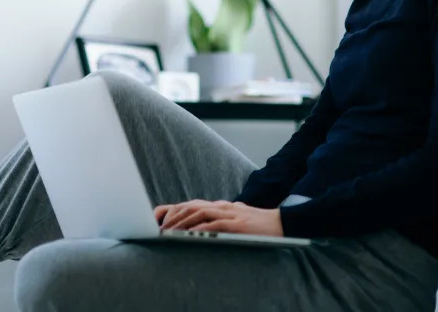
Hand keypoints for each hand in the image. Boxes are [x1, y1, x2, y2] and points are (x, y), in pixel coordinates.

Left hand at [153, 200, 283, 236]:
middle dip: (172, 216)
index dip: (171, 210)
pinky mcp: (237, 223)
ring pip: (199, 212)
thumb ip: (217, 221)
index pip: (190, 204)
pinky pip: (215, 224)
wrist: (281, 224)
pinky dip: (201, 228)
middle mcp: (221, 206)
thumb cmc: (256, 225)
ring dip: (182, 222)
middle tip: (158, 228)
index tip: (156, 220)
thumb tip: (198, 228)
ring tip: (169, 232)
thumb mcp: (233, 220)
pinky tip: (190, 234)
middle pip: (190, 206)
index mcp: (218, 206)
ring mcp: (229, 213)